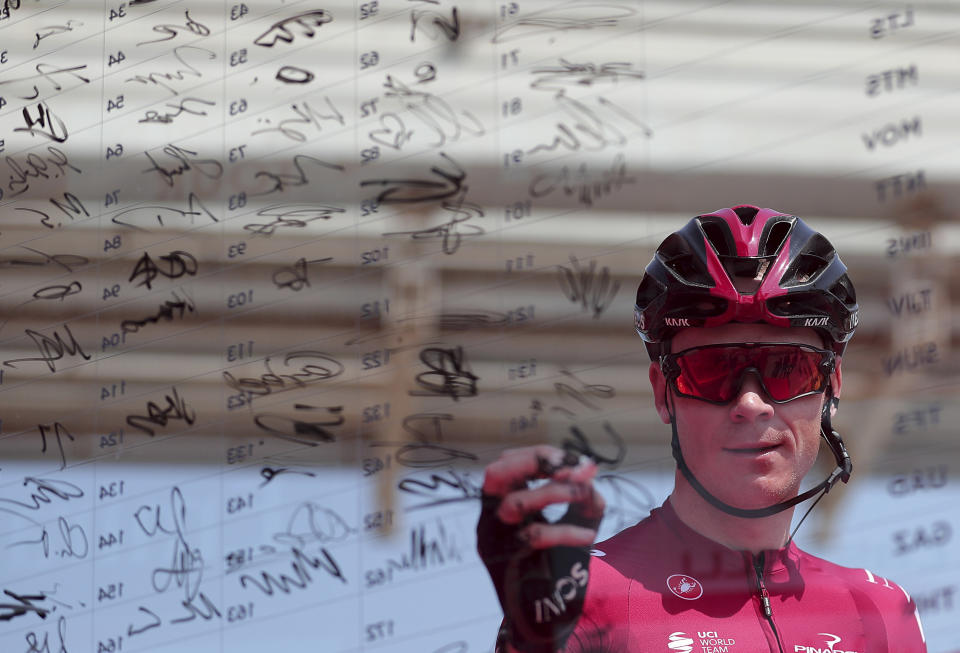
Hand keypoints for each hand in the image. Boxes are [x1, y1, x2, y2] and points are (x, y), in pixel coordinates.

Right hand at [477, 446, 604, 652]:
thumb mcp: (575, 524)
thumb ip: (582, 497)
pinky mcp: (507, 567)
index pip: (506, 462)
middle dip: (535, 461)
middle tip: (569, 467)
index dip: (539, 454)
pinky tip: (589, 536)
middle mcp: (489, 520)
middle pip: (495, 474)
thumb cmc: (557, 569)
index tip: (575, 461)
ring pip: (513, 503)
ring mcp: (494, 543)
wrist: (545, 621)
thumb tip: (588, 467)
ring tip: (583, 494)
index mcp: (500, 505)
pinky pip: (534, 537)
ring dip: (555, 491)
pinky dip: (567, 531)